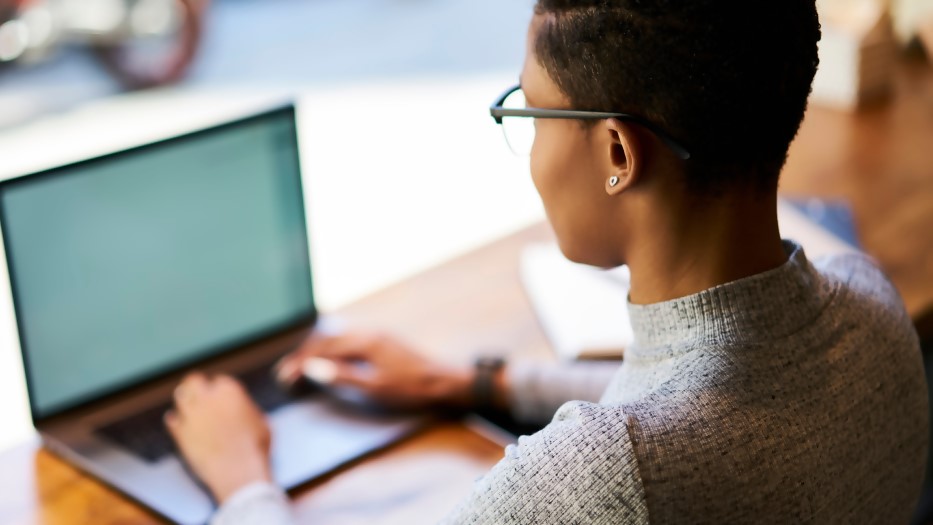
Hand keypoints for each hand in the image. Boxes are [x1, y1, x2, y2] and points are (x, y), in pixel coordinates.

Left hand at [165, 373, 272, 502]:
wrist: (238, 472)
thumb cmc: (254, 448)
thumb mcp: (261, 423)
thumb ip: (247, 410)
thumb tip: (243, 410)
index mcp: (230, 391)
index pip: (220, 380)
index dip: (221, 388)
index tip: (221, 395)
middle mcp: (208, 398)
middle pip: (194, 380)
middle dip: (196, 385)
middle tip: (198, 391)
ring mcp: (191, 415)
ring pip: (180, 395)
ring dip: (185, 400)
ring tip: (189, 406)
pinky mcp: (180, 433)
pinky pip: (172, 420)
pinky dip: (175, 420)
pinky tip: (178, 422)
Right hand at [276, 332, 473, 409]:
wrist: (446, 381)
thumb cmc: (411, 388)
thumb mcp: (375, 388)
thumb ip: (342, 376)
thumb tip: (311, 367)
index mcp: (364, 342)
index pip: (322, 349)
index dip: (300, 363)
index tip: (284, 377)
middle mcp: (368, 333)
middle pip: (327, 339)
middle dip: (304, 355)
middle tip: (286, 373)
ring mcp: (377, 335)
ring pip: (338, 337)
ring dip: (317, 350)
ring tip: (302, 365)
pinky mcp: (384, 340)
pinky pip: (349, 339)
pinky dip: (332, 348)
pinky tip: (331, 358)